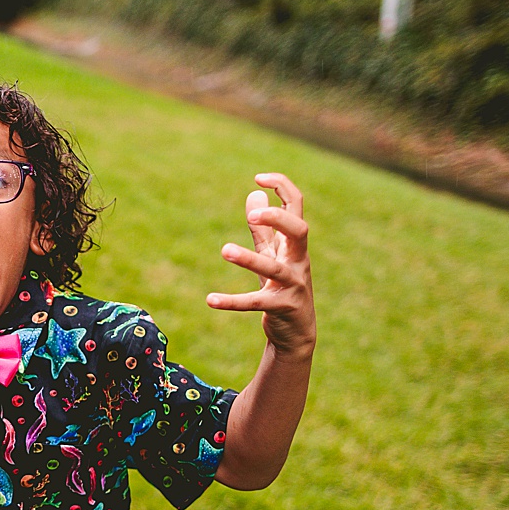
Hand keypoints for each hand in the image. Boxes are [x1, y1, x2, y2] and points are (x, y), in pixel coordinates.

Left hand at [207, 173, 314, 358]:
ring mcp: (293, 285)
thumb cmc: (283, 287)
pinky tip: (210, 299)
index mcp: (294, 244)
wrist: (296, 332)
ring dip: (249, 259)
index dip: (282, 187)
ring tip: (225, 250)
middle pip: (299, 231)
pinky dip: (232, 301)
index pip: (297, 206)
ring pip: (273, 268)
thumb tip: (254, 194)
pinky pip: (256, 302)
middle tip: (251, 217)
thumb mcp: (273, 255)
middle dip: (278, 220)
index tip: (258, 178)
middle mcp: (298, 260)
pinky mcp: (282, 308)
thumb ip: (263, 228)